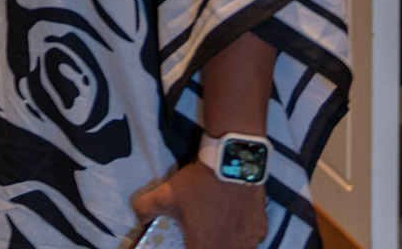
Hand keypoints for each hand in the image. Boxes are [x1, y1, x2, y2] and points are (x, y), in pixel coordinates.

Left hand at [131, 162, 267, 248]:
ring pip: (238, 248)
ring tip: (221, 227)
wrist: (232, 161)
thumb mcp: (165, 194)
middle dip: (209, 244)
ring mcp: (250, 241)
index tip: (191, 240)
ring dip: (229, 242)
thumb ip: (146, 208)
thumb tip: (140, 218)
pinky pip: (253, 238)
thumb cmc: (199, 183)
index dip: (191, 246)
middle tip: (205, 231)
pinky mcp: (261, 228)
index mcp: (204, 247)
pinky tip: (237, 219)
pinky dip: (245, 233)